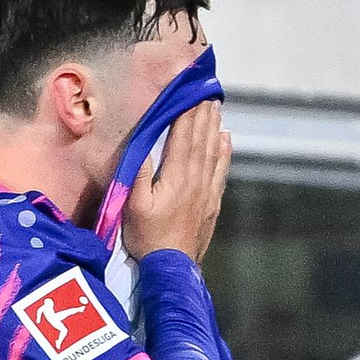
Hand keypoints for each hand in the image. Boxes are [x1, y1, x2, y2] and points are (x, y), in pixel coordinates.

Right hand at [122, 101, 230, 264]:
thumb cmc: (148, 239)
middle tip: (205, 90)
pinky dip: (224, 151)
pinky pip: (221, 170)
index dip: (186, 112)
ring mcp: (207, 191)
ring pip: (213, 151)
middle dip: (203, 113)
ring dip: (214, 127)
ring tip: (215, 107)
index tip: (188, 91)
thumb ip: (139, 175)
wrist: (172, 268)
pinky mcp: (212, 203)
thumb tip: (145, 147)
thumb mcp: (134, 207)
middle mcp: (196, 179)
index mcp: (176, 177)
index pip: (183, 136)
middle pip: (201, 139)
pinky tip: (226, 139)